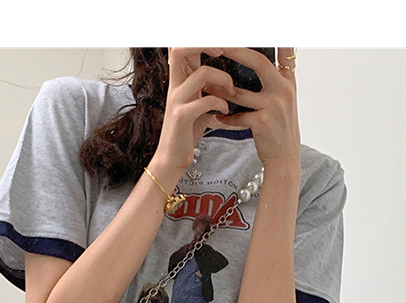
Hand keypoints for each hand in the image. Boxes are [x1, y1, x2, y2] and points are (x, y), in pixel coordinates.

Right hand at [154, 47, 236, 172]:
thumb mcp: (198, 107)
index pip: (182, 47)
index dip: (200, 41)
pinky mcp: (181, 117)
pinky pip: (205, 101)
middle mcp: (175, 86)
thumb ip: (210, 92)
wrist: (172, 158)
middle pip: (181, 48)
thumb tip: (232, 85)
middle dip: (206, 44)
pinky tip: (225, 111)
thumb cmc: (187, 132)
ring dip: (224, 80)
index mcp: (179, 81)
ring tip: (231, 93)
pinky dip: (221, 103)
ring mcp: (177, 100)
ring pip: (202, 73)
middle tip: (223, 53)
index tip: (220, 48)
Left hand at [215, 47, 300, 168]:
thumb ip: (273, 82)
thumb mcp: (283, 102)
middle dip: (236, 51)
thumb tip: (255, 62)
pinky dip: (224, 117)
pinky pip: (237, 116)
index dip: (277, 39)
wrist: (285, 158)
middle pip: (258, 62)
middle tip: (219, 45)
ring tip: (206, 87)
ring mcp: (274, 106)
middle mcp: (284, 91)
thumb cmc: (280, 130)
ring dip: (219, 90)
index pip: (285, 53)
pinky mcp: (262, 122)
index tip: (259, 30)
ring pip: (239, 92)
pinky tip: (216, 117)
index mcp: (289, 83)